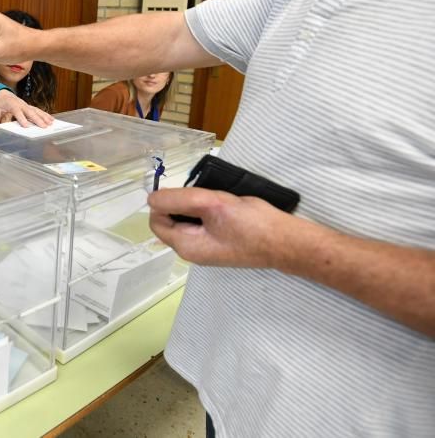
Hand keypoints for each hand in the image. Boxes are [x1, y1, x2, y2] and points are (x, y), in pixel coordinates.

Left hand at [0, 90, 52, 126]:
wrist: (3, 93)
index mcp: (12, 105)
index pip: (18, 112)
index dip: (22, 119)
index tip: (27, 126)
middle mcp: (21, 104)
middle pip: (30, 112)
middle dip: (37, 119)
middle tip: (44, 127)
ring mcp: (26, 105)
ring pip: (37, 111)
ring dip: (44, 117)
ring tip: (51, 123)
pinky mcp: (29, 107)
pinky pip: (38, 111)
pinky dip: (45, 115)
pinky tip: (51, 120)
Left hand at [148, 187, 294, 267]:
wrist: (288, 242)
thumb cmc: (251, 224)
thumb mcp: (211, 204)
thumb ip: (178, 200)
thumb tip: (151, 198)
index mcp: (185, 246)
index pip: (157, 220)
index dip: (163, 202)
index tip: (184, 189)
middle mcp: (192, 252)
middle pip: (170, 221)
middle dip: (181, 203)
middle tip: (204, 194)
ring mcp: (207, 249)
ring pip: (187, 221)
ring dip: (195, 206)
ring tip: (216, 199)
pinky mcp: (220, 244)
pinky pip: (202, 225)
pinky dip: (207, 212)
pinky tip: (223, 206)